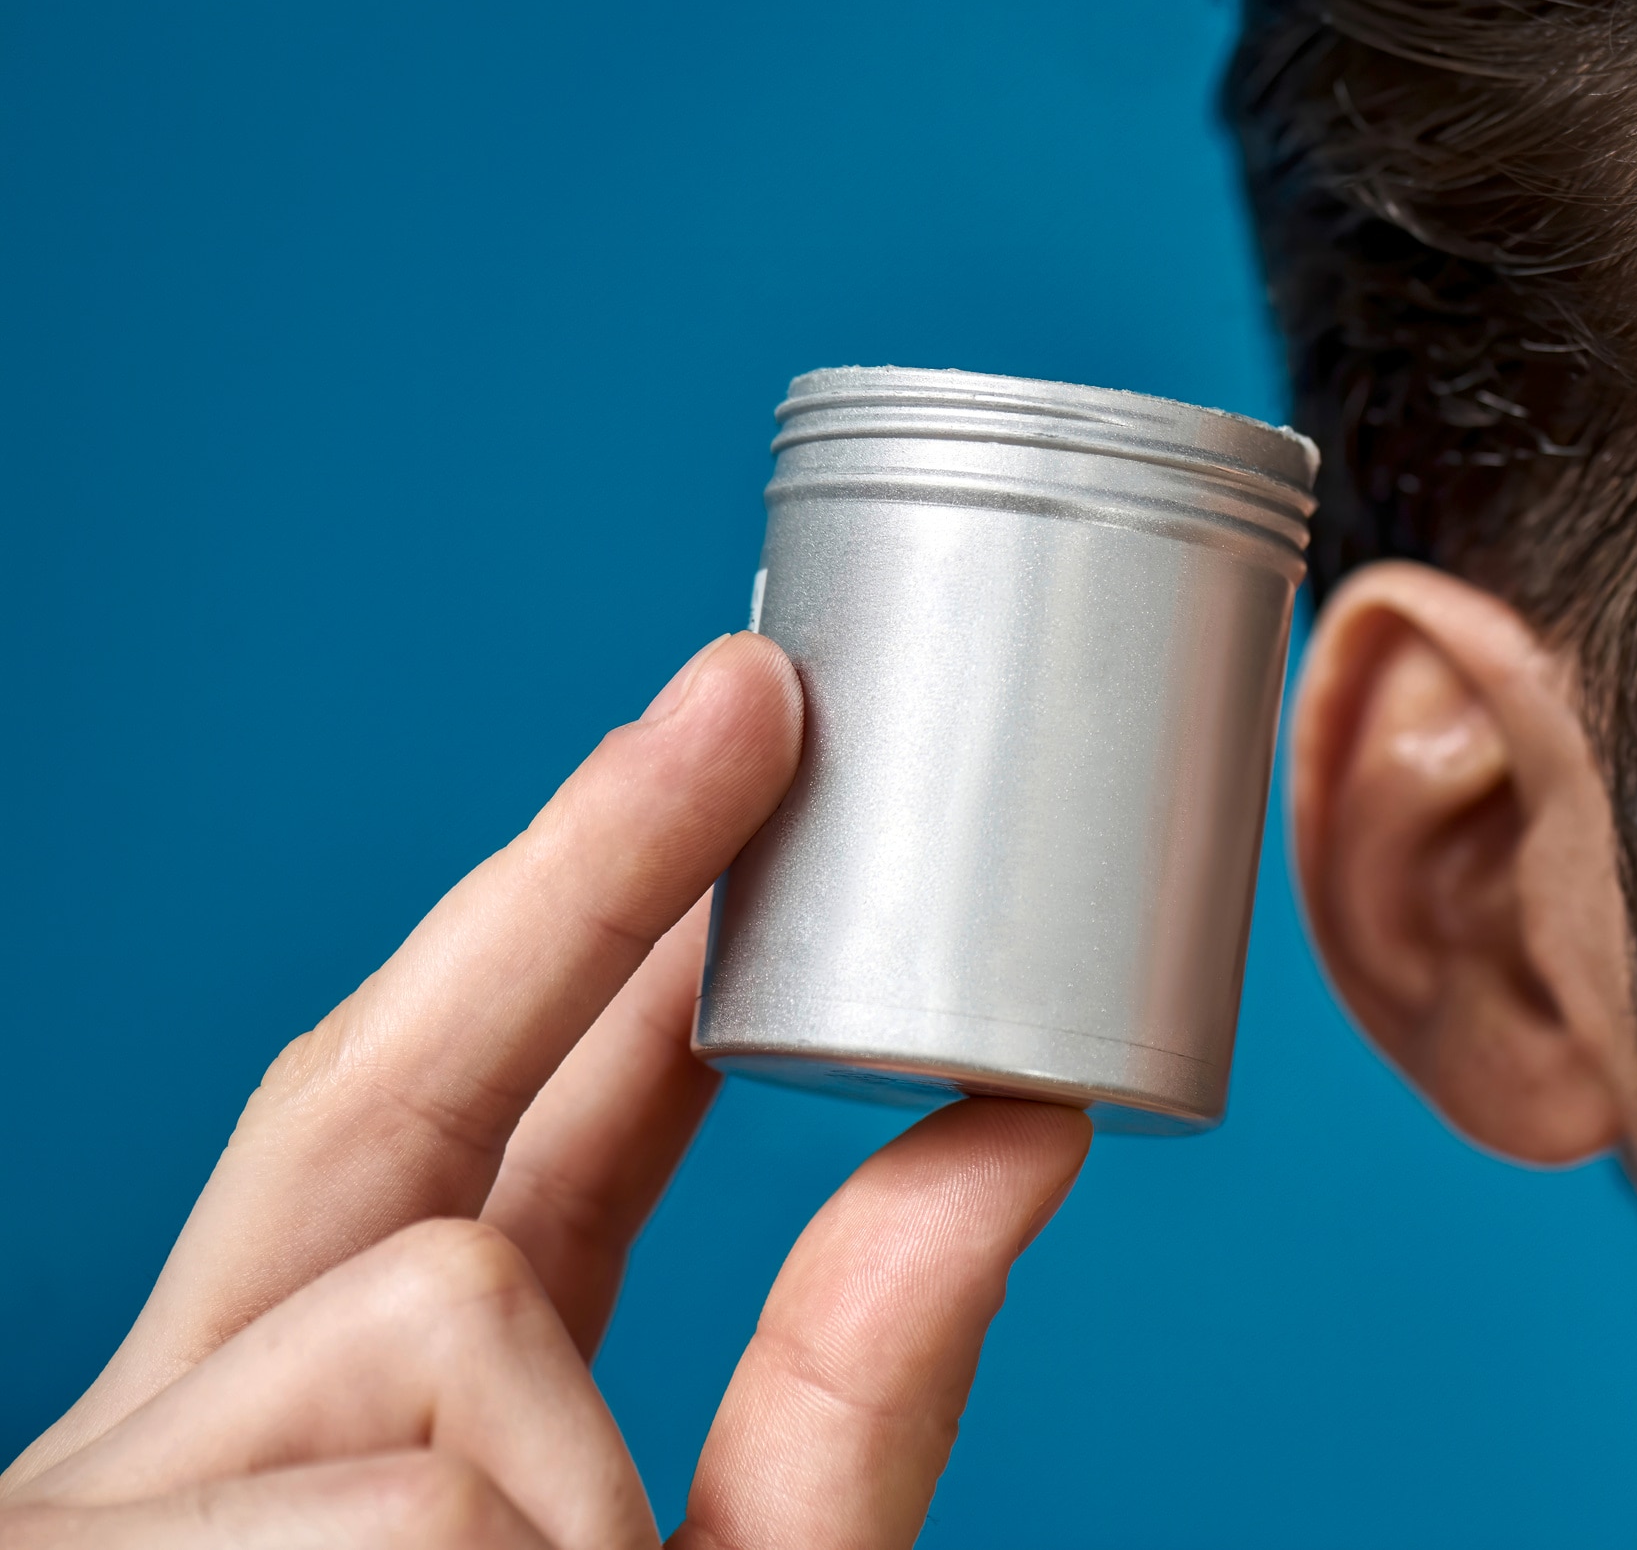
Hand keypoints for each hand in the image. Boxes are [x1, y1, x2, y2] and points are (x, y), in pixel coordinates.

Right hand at [0, 634, 1091, 1547]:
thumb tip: (1007, 1132)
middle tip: (745, 695)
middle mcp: (177, 1453)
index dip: (583, 936)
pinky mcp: (104, 1546)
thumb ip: (846, 1403)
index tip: (722, 752)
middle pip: (389, 1099)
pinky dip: (524, 1541)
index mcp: (324, 1463)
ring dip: (566, 1479)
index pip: (463, 1145)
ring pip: (445, 1308)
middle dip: (575, 878)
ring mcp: (118, 1508)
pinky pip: (426, 1442)